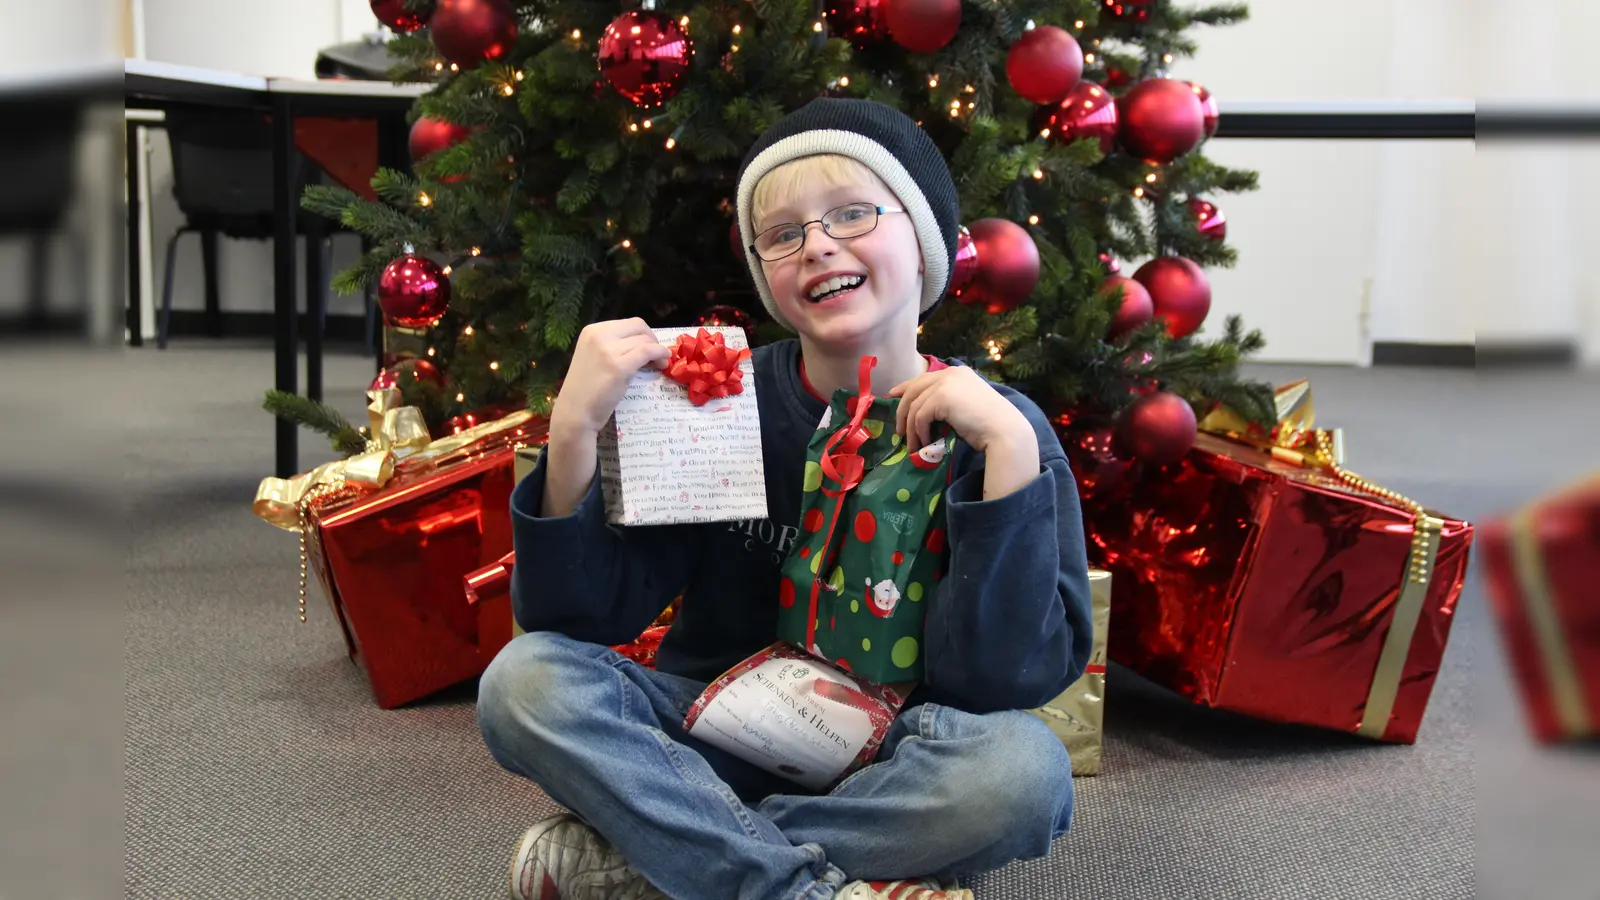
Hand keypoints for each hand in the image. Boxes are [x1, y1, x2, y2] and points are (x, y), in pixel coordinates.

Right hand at [549, 318, 671, 438]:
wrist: (575, 412)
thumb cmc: (586, 389)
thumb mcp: (594, 357)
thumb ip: (613, 346)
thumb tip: (644, 342)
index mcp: (592, 330)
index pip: (629, 323)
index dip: (644, 334)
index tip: (649, 348)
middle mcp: (599, 335)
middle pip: (639, 327)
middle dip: (652, 340)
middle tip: (657, 356)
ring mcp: (608, 350)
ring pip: (645, 341)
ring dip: (658, 350)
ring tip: (659, 364)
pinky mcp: (619, 366)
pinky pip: (648, 352)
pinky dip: (660, 354)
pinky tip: (662, 362)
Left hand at [889, 365, 1034, 455]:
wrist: (1004, 431)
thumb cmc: (989, 425)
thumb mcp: (965, 406)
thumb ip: (946, 402)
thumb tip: (922, 413)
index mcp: (958, 373)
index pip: (924, 378)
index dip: (905, 387)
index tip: (893, 397)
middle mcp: (950, 373)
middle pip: (914, 389)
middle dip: (902, 410)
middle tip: (899, 429)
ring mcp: (946, 383)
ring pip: (914, 405)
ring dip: (911, 428)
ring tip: (912, 445)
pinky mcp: (941, 397)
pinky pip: (920, 416)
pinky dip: (919, 432)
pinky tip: (925, 442)